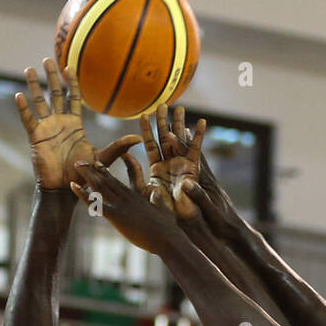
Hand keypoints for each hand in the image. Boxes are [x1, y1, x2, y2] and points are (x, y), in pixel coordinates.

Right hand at [14, 59, 140, 191]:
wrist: (64, 190)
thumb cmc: (82, 175)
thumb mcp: (102, 159)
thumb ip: (118, 147)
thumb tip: (137, 139)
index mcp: (74, 125)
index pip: (72, 98)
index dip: (70, 82)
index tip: (68, 67)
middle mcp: (59, 123)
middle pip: (54, 94)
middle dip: (51, 77)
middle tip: (47, 59)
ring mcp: (46, 128)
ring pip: (39, 102)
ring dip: (33, 86)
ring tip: (28, 69)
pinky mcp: (36, 137)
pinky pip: (28, 119)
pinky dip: (23, 108)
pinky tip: (19, 95)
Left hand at [71, 158, 177, 254]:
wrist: (167, 238)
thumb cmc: (168, 229)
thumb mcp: (164, 211)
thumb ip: (158, 201)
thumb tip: (156, 192)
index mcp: (137, 197)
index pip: (118, 182)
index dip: (106, 173)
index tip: (98, 164)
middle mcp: (127, 197)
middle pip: (107, 180)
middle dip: (92, 170)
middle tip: (80, 162)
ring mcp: (121, 205)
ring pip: (100, 186)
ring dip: (87, 175)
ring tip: (76, 165)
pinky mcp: (116, 216)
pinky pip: (95, 203)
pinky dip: (83, 194)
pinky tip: (73, 186)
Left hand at [141, 105, 206, 220]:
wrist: (178, 222)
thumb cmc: (161, 211)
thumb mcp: (144, 190)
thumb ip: (134, 173)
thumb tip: (124, 155)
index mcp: (157, 168)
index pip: (151, 145)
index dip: (147, 130)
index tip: (144, 115)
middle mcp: (170, 164)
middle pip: (166, 138)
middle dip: (164, 121)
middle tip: (162, 104)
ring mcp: (182, 165)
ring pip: (180, 140)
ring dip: (180, 124)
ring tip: (180, 108)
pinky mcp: (193, 169)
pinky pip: (196, 150)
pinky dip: (199, 136)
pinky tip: (201, 122)